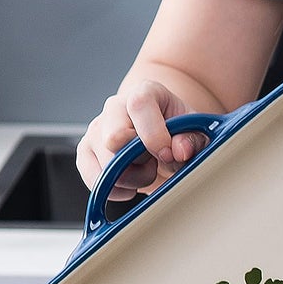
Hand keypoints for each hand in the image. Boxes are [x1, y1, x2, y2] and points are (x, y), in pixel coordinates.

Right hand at [75, 80, 208, 198]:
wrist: (161, 135)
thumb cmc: (179, 132)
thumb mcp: (196, 133)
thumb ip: (192, 140)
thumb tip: (179, 150)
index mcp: (145, 93)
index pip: (139, 105)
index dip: (153, 134)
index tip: (167, 154)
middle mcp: (115, 107)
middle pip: (113, 138)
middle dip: (140, 161)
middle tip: (156, 162)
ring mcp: (97, 128)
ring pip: (103, 162)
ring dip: (130, 178)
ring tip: (146, 169)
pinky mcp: (86, 151)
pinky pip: (92, 176)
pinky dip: (115, 190)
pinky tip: (131, 184)